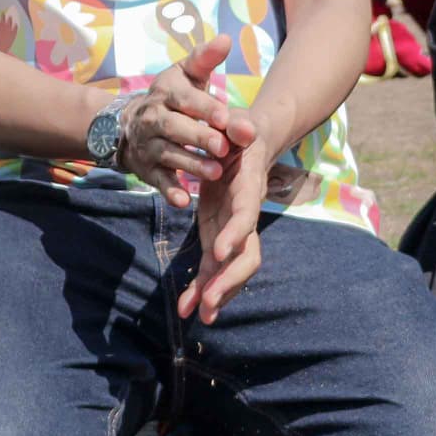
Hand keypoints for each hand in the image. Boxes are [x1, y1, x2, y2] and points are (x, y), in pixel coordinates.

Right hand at [119, 37, 251, 200]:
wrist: (127, 124)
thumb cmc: (170, 96)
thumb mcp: (184, 74)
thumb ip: (205, 59)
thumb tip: (225, 39)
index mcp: (166, 93)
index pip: (185, 99)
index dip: (205, 107)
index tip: (226, 115)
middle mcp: (153, 118)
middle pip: (176, 128)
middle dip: (199, 137)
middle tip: (223, 147)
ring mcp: (149, 145)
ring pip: (169, 155)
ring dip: (191, 165)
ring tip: (215, 172)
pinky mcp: (146, 169)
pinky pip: (157, 180)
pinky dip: (169, 191)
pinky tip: (183, 201)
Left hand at [178, 135, 273, 323]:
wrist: (248, 141)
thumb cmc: (241, 129)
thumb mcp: (240, 121)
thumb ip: (240, 124)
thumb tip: (243, 127)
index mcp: (249, 187)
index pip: (246, 214)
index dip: (236, 233)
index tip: (220, 251)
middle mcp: (245, 214)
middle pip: (246, 255)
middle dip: (228, 281)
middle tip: (208, 304)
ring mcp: (232, 228)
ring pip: (230, 269)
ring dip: (215, 293)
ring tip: (195, 315)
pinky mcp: (218, 233)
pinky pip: (213, 266)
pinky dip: (201, 287)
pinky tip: (187, 308)